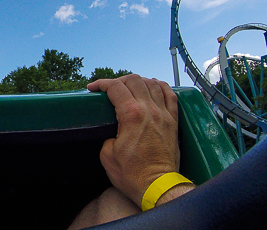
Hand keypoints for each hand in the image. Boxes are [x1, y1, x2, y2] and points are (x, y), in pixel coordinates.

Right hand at [87, 75, 179, 207]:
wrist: (158, 186)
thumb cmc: (132, 174)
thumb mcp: (107, 154)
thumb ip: (107, 135)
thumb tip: (112, 131)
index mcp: (131, 115)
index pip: (115, 87)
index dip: (101, 84)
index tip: (93, 88)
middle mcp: (150, 110)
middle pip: (134, 80)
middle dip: (118, 81)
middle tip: (110, 89)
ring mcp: (164, 114)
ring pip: (153, 84)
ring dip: (139, 82)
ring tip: (130, 88)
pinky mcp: (173, 122)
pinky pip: (170, 95)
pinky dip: (160, 87)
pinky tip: (154, 87)